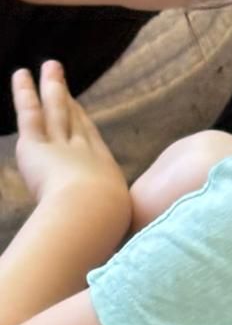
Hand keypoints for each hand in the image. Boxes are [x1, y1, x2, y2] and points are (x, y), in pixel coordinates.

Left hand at [12, 61, 128, 225]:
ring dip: (52, 88)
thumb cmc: (104, 234)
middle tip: (63, 83)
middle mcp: (86, 155)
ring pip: (56, 112)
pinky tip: (22, 75)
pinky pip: (30, 114)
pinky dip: (25, 93)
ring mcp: (61, 146)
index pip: (93, 146)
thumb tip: (117, 257)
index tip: (81, 113)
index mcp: (106, 176)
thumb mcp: (115, 235)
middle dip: (69, 102)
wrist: (92, 217)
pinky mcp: (36, 145)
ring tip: (49, 68)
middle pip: (76, 123)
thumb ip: (111, 237)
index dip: (85, 127)